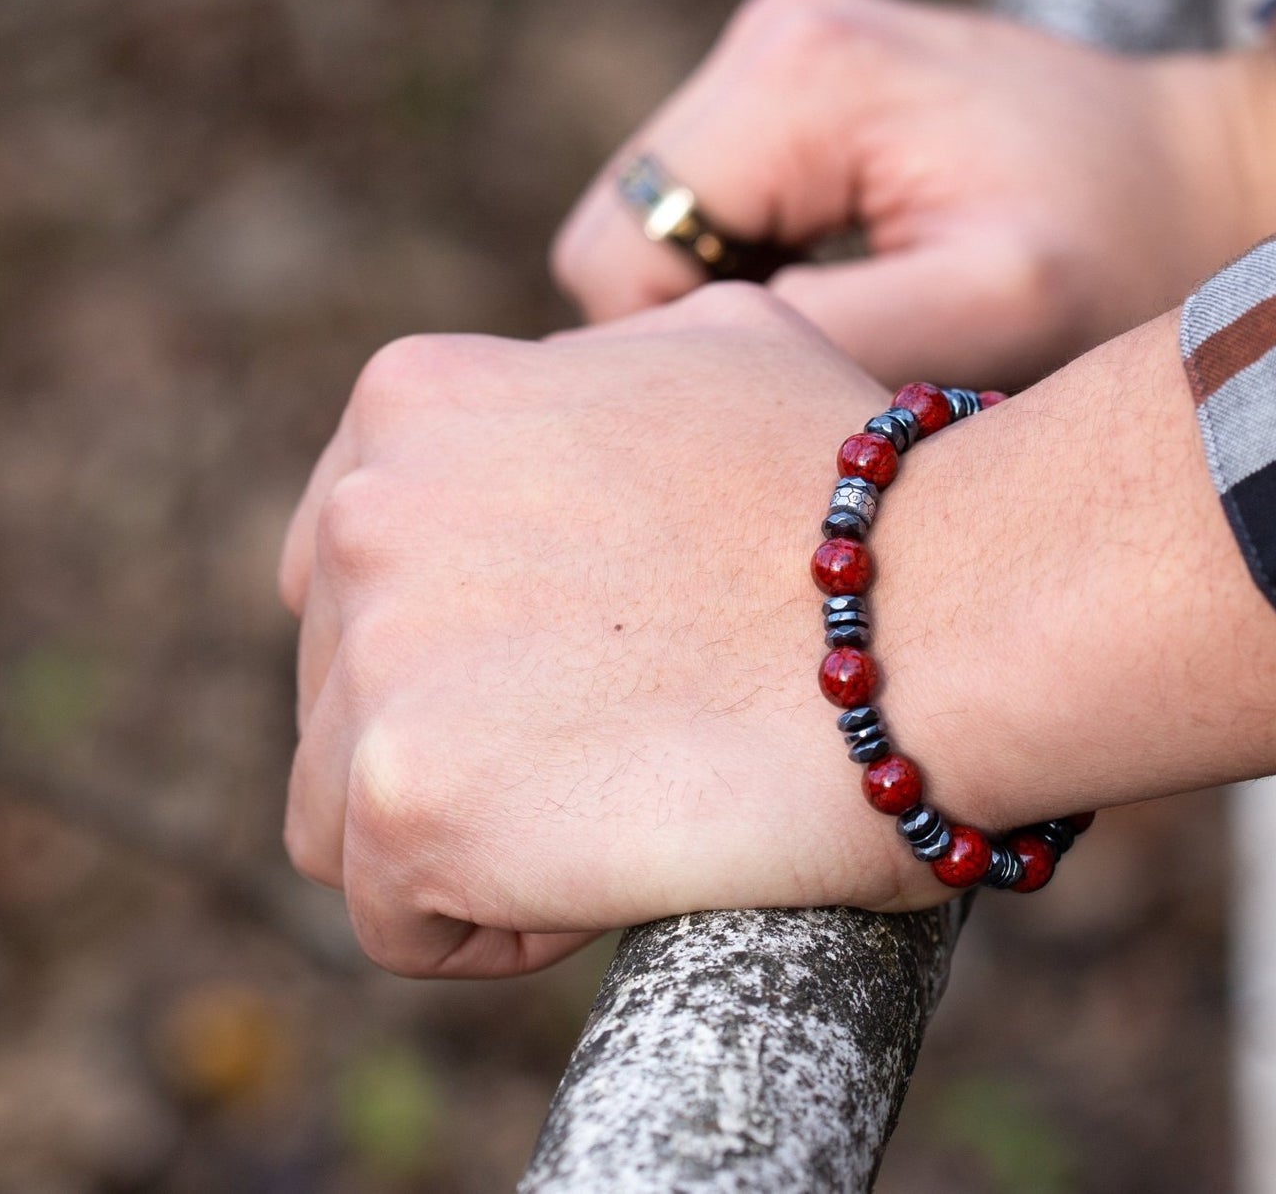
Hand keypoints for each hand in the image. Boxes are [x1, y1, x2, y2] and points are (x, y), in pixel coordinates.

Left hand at [276, 285, 1275, 977]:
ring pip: (339, 808)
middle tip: (608, 751)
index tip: (564, 675)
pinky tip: (605, 879)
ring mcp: (374, 654)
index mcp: (418, 401)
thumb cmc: (866, 493)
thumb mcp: (712, 348)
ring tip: (607, 821)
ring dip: (458, 836)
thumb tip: (591, 394)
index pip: (350, 561)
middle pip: (336, 683)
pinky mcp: (405, 795)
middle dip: (454, 733)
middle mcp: (365, 511)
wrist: (939, 610)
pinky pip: (394, 919)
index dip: (458, 638)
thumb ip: (601, 373)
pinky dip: (489, 928)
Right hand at [551, 0, 1275, 389]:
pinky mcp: (800, 80)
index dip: (682, 354)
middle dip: (704, 325)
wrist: (1207, 179)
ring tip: (868, 320)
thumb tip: (661, 383)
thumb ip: (814, 335)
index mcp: (796, 71)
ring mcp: (780, 47)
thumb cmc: (1123, 251)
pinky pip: (708, 212)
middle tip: (840, 359)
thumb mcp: (986, 316)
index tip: (803, 385)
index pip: (613, 257)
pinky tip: (863, 288)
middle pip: (618, 239)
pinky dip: (761, 273)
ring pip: (654, 233)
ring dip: (735, 302)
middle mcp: (769, 35)